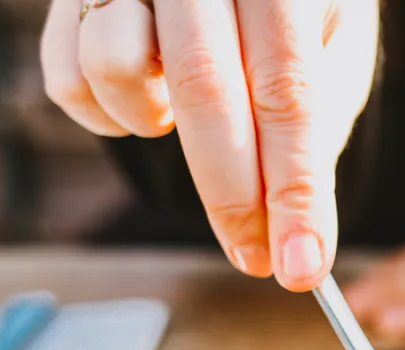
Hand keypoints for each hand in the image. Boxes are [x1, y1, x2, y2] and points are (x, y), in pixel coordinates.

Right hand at [41, 0, 378, 289]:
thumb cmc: (293, 5)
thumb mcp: (335, 46)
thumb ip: (317, 124)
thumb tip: (299, 239)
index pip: (288, 92)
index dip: (295, 191)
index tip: (300, 267)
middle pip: (205, 89)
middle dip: (232, 196)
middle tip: (254, 258)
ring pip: (116, 68)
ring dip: (150, 123)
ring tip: (181, 117)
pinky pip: (69, 78)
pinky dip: (106, 113)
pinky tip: (147, 98)